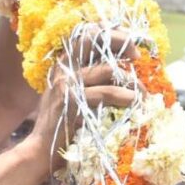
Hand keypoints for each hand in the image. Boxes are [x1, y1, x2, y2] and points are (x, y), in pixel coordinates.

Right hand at [22, 31, 137, 170]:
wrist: (41, 151)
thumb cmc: (63, 126)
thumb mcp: (74, 96)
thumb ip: (91, 81)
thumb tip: (122, 71)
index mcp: (63, 64)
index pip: (85, 34)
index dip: (110, 33)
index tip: (130, 45)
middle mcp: (63, 68)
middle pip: (92, 38)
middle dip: (119, 40)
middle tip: (136, 55)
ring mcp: (66, 83)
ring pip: (107, 69)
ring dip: (131, 81)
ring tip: (143, 94)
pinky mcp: (71, 100)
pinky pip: (106, 92)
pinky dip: (125, 96)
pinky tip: (135, 102)